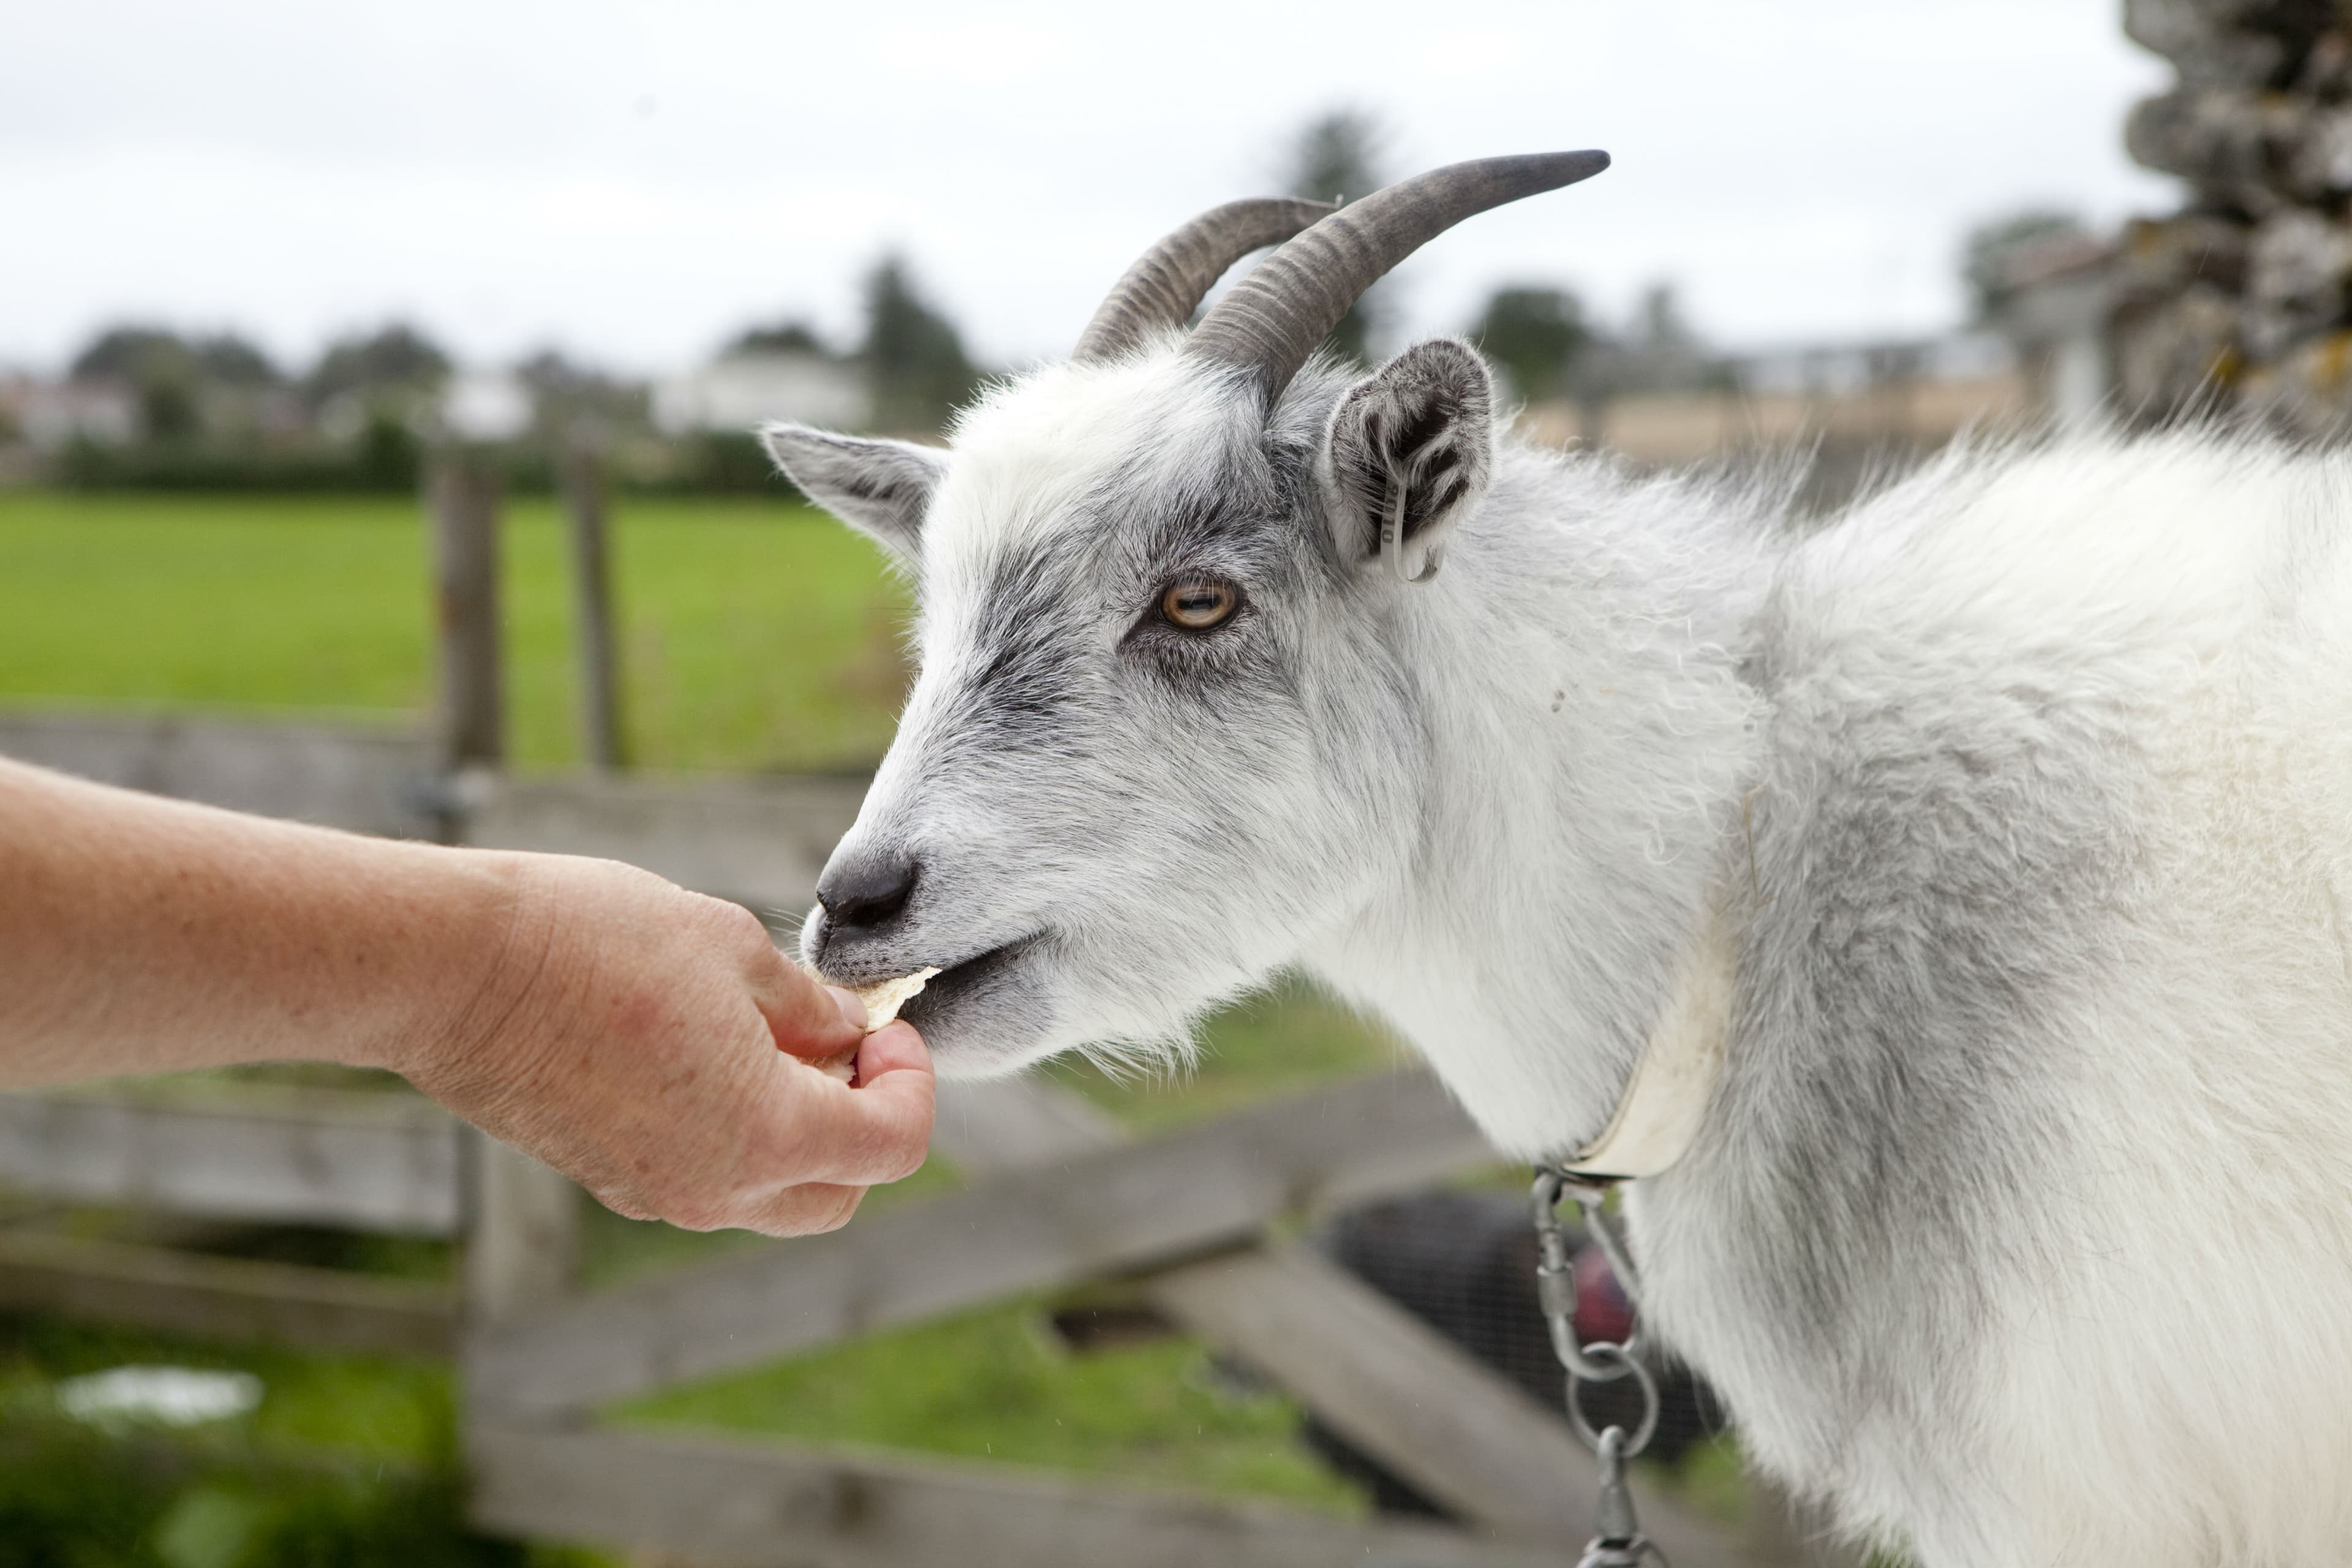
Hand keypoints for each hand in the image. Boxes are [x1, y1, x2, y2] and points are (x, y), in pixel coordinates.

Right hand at [403, 853, 933, 1235]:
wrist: (450, 970)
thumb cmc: (593, 941)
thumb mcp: (731, 947)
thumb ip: (807, 1005)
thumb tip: (848, 1028)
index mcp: (765, 1135)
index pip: (891, 1146)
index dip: (911, 1082)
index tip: (885, 1025)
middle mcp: (715, 1188)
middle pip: (838, 1192)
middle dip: (862, 1123)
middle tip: (841, 1040)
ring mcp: (654, 1193)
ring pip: (769, 1193)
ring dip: (797, 1130)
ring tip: (771, 1036)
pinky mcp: (607, 1178)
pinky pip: (704, 1176)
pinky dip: (735, 1132)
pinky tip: (709, 1052)